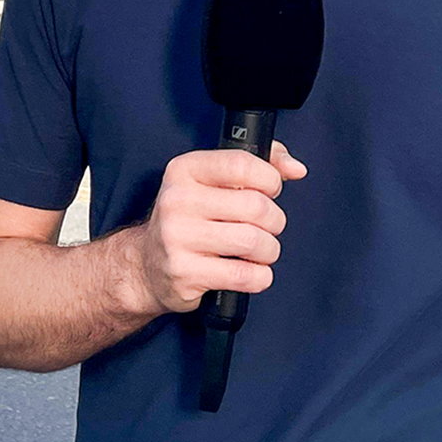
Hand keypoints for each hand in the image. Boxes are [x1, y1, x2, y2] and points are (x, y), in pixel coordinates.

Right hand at [129, 142, 306, 314]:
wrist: (146, 265)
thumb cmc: (190, 219)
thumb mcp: (214, 182)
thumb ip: (259, 164)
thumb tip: (296, 168)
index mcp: (185, 170)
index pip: (241, 164)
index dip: (270, 179)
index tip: (271, 190)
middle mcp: (177, 200)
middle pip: (255, 206)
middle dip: (274, 220)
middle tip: (267, 226)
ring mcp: (177, 238)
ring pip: (253, 241)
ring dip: (269, 250)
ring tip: (259, 250)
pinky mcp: (184, 274)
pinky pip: (244, 275)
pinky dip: (260, 276)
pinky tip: (252, 271)